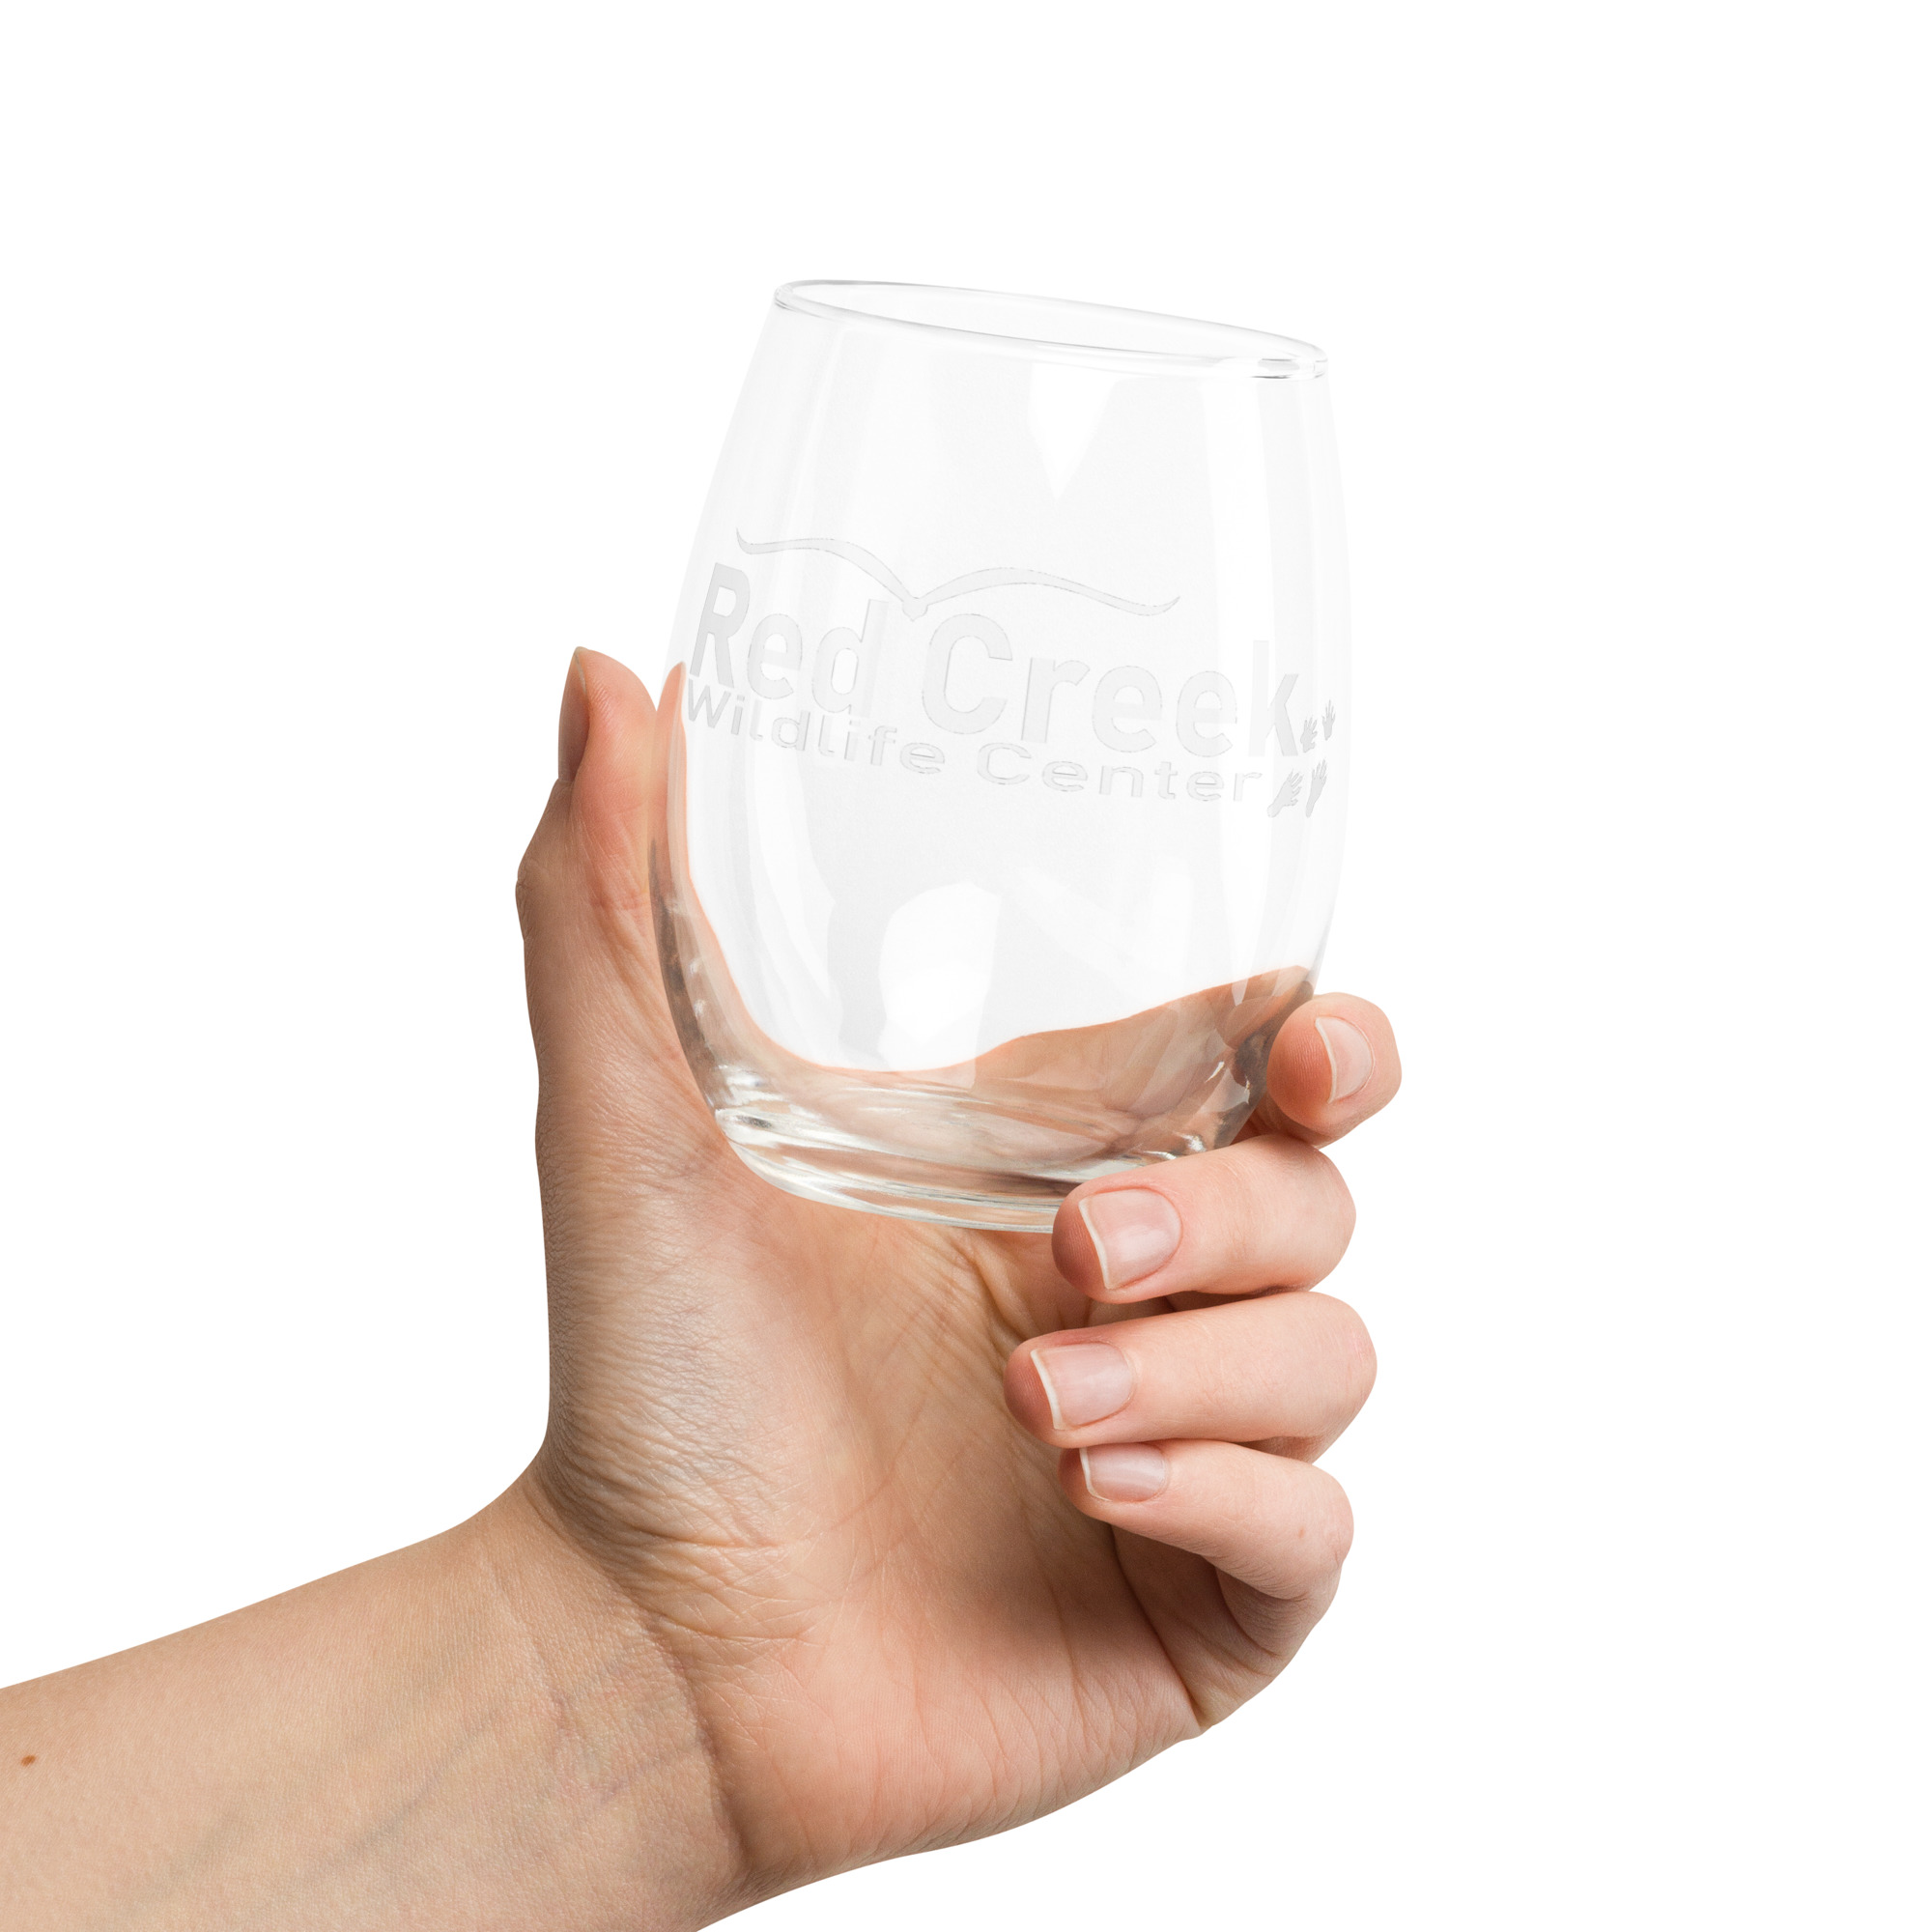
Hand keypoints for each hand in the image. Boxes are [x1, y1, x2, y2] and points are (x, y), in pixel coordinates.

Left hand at [513, 648, 1400, 1901]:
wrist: (642, 1649)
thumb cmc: (651, 1374)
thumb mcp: (629, 1122)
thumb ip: (607, 902)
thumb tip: (599, 668)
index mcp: (1056, 1167)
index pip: (1266, 1073)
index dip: (1327, 1041)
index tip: (1298, 1038)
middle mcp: (1146, 1296)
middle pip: (1322, 1201)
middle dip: (1240, 1204)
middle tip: (1082, 1240)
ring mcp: (1190, 1448)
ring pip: (1329, 1357)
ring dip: (1198, 1365)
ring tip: (1030, 1400)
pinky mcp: (1207, 1597)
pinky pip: (1312, 1528)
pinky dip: (1225, 1493)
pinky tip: (1083, 1490)